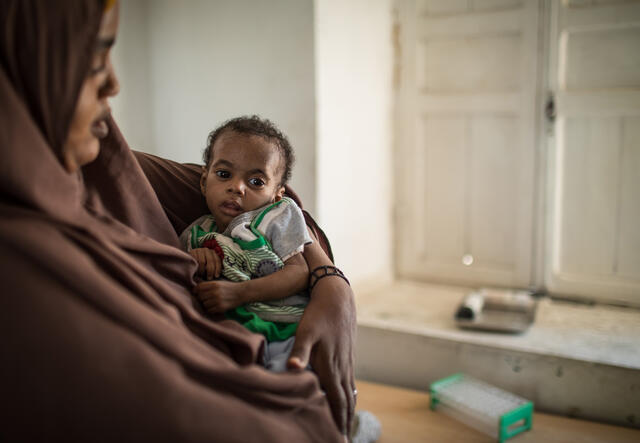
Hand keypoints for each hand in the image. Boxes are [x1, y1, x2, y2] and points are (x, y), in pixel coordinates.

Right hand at [189, 247, 221, 279]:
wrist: (191, 256)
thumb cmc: (203, 262)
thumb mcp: (209, 263)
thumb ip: (214, 267)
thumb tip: (217, 275)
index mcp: (213, 252)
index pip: (217, 260)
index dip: (218, 269)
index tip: (216, 276)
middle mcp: (207, 250)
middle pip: (210, 261)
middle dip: (210, 271)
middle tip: (209, 278)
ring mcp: (199, 250)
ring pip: (202, 262)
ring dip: (202, 271)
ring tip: (201, 276)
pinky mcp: (192, 252)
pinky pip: (195, 261)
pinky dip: (196, 268)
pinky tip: (196, 273)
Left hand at [193, 280, 244, 312]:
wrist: (242, 292)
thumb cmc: (229, 287)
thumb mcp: (219, 282)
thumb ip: (208, 284)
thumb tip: (195, 285)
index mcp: (214, 284)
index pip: (198, 287)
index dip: (196, 290)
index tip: (196, 293)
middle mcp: (215, 292)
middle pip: (200, 297)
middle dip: (202, 298)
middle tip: (207, 298)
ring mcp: (218, 300)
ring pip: (204, 304)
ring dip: (207, 304)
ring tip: (212, 302)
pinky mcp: (221, 307)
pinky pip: (210, 310)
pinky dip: (211, 309)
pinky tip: (216, 306)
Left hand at [286, 240, 356, 435]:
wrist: (337, 296)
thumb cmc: (318, 314)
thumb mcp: (305, 331)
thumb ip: (300, 350)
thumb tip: (293, 368)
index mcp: (330, 365)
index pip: (337, 400)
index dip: (338, 420)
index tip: (339, 436)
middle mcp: (341, 366)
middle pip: (346, 400)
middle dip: (345, 421)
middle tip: (343, 439)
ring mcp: (347, 360)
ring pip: (349, 390)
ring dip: (349, 409)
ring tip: (347, 425)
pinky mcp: (347, 354)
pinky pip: (350, 380)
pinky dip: (349, 394)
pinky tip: (347, 397)